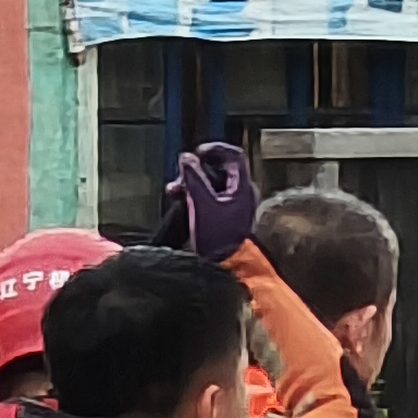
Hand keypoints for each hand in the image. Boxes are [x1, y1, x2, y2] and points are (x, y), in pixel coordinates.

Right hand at [162, 142, 258, 261]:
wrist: (228, 268)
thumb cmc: (219, 240)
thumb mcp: (202, 205)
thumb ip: (194, 179)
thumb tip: (186, 158)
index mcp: (243, 188)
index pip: (233, 155)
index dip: (214, 149)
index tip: (196, 153)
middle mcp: (243, 194)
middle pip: (220, 168)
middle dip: (197, 169)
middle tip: (181, 175)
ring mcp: (236, 206)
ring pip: (214, 183)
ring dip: (193, 183)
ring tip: (175, 190)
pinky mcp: (228, 217)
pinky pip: (213, 198)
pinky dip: (198, 196)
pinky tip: (181, 201)